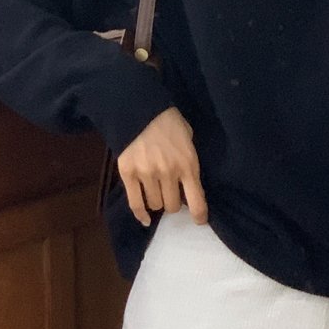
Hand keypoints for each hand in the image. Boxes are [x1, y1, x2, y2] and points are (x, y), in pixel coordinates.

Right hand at [116, 106, 208, 226]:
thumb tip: (188, 183)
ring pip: (155, 205)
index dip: (199, 216)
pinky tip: (145, 218)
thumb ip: (188, 161)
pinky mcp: (128, 174)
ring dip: (157, 201)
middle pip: (172, 206)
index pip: (197, 201)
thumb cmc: (168, 121)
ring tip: (157, 191)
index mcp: (188, 164)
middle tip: (171, 193)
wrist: (139, 108)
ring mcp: (147, 175)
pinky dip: (140, 214)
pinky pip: (135, 203)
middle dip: (173, 203)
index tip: (199, 220)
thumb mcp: (188, 138)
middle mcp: (168, 173)